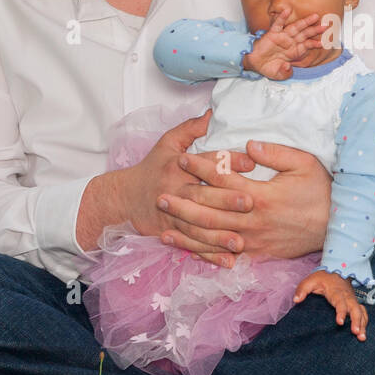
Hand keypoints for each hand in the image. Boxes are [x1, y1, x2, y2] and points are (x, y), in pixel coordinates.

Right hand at [91, 110, 255, 261]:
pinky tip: (228, 262)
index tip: (251, 163)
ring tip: (241, 241)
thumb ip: (192, 128)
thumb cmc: (152, 168)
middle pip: (202, 196)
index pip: (205, 162)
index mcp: (177, 166)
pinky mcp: (171, 233)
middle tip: (251, 202)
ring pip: (198, 226)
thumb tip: (214, 112)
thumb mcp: (168, 142)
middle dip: (226, 200)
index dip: (227, 162)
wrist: (123, 199)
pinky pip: (192, 246)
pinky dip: (210, 256)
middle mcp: (175, 190)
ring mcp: (172, 215)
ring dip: (219, 235)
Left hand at [156, 139, 331, 263]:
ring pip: (212, 235)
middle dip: (184, 200)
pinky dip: (202, 252)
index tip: (181, 159)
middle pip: (210, 210)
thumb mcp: (304, 164)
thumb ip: (275, 153)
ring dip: (186, 228)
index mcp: (262, 195)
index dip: (200, 168)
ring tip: (164, 221)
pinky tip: (184, 247)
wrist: (337, 227)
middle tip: (160, 193)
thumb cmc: (321, 191)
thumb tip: (248, 144)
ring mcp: (254, 240)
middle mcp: (253, 220)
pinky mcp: (257, 255)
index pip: (223, 179)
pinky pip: (224, 255)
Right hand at [241, 8, 326, 79]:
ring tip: (314, 17)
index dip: (314, 44)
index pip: (306, 45)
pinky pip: (278, 24)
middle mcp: (289, 42)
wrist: (254, 63)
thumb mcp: (279, 74)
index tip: (323, 42)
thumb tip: (288, 67)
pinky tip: (287, 11)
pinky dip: (282, 18)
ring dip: (305, 22)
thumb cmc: (267, 67)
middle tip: (325, 25)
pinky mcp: (272, 34)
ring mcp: (282, 37)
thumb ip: (285, 73)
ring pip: (296, 27)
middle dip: (315, 30)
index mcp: (293, 51)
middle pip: (305, 34)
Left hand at [294, 270, 366, 340]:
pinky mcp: (354, 303)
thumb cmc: (321, 278)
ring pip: (361, 311)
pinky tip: (363, 333)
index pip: (340, 302)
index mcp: (336, 292)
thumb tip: (296, 300)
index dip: (341, 312)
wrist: (335, 270)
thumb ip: (302, 290)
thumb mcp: (310, 281)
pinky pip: (363, 312)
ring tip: (362, 337)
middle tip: (356, 333)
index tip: (340, 323)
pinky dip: (365, 322)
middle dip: (357, 321)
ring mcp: (352, 300)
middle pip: (355, 308)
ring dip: (363, 324)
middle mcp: (347, 296)